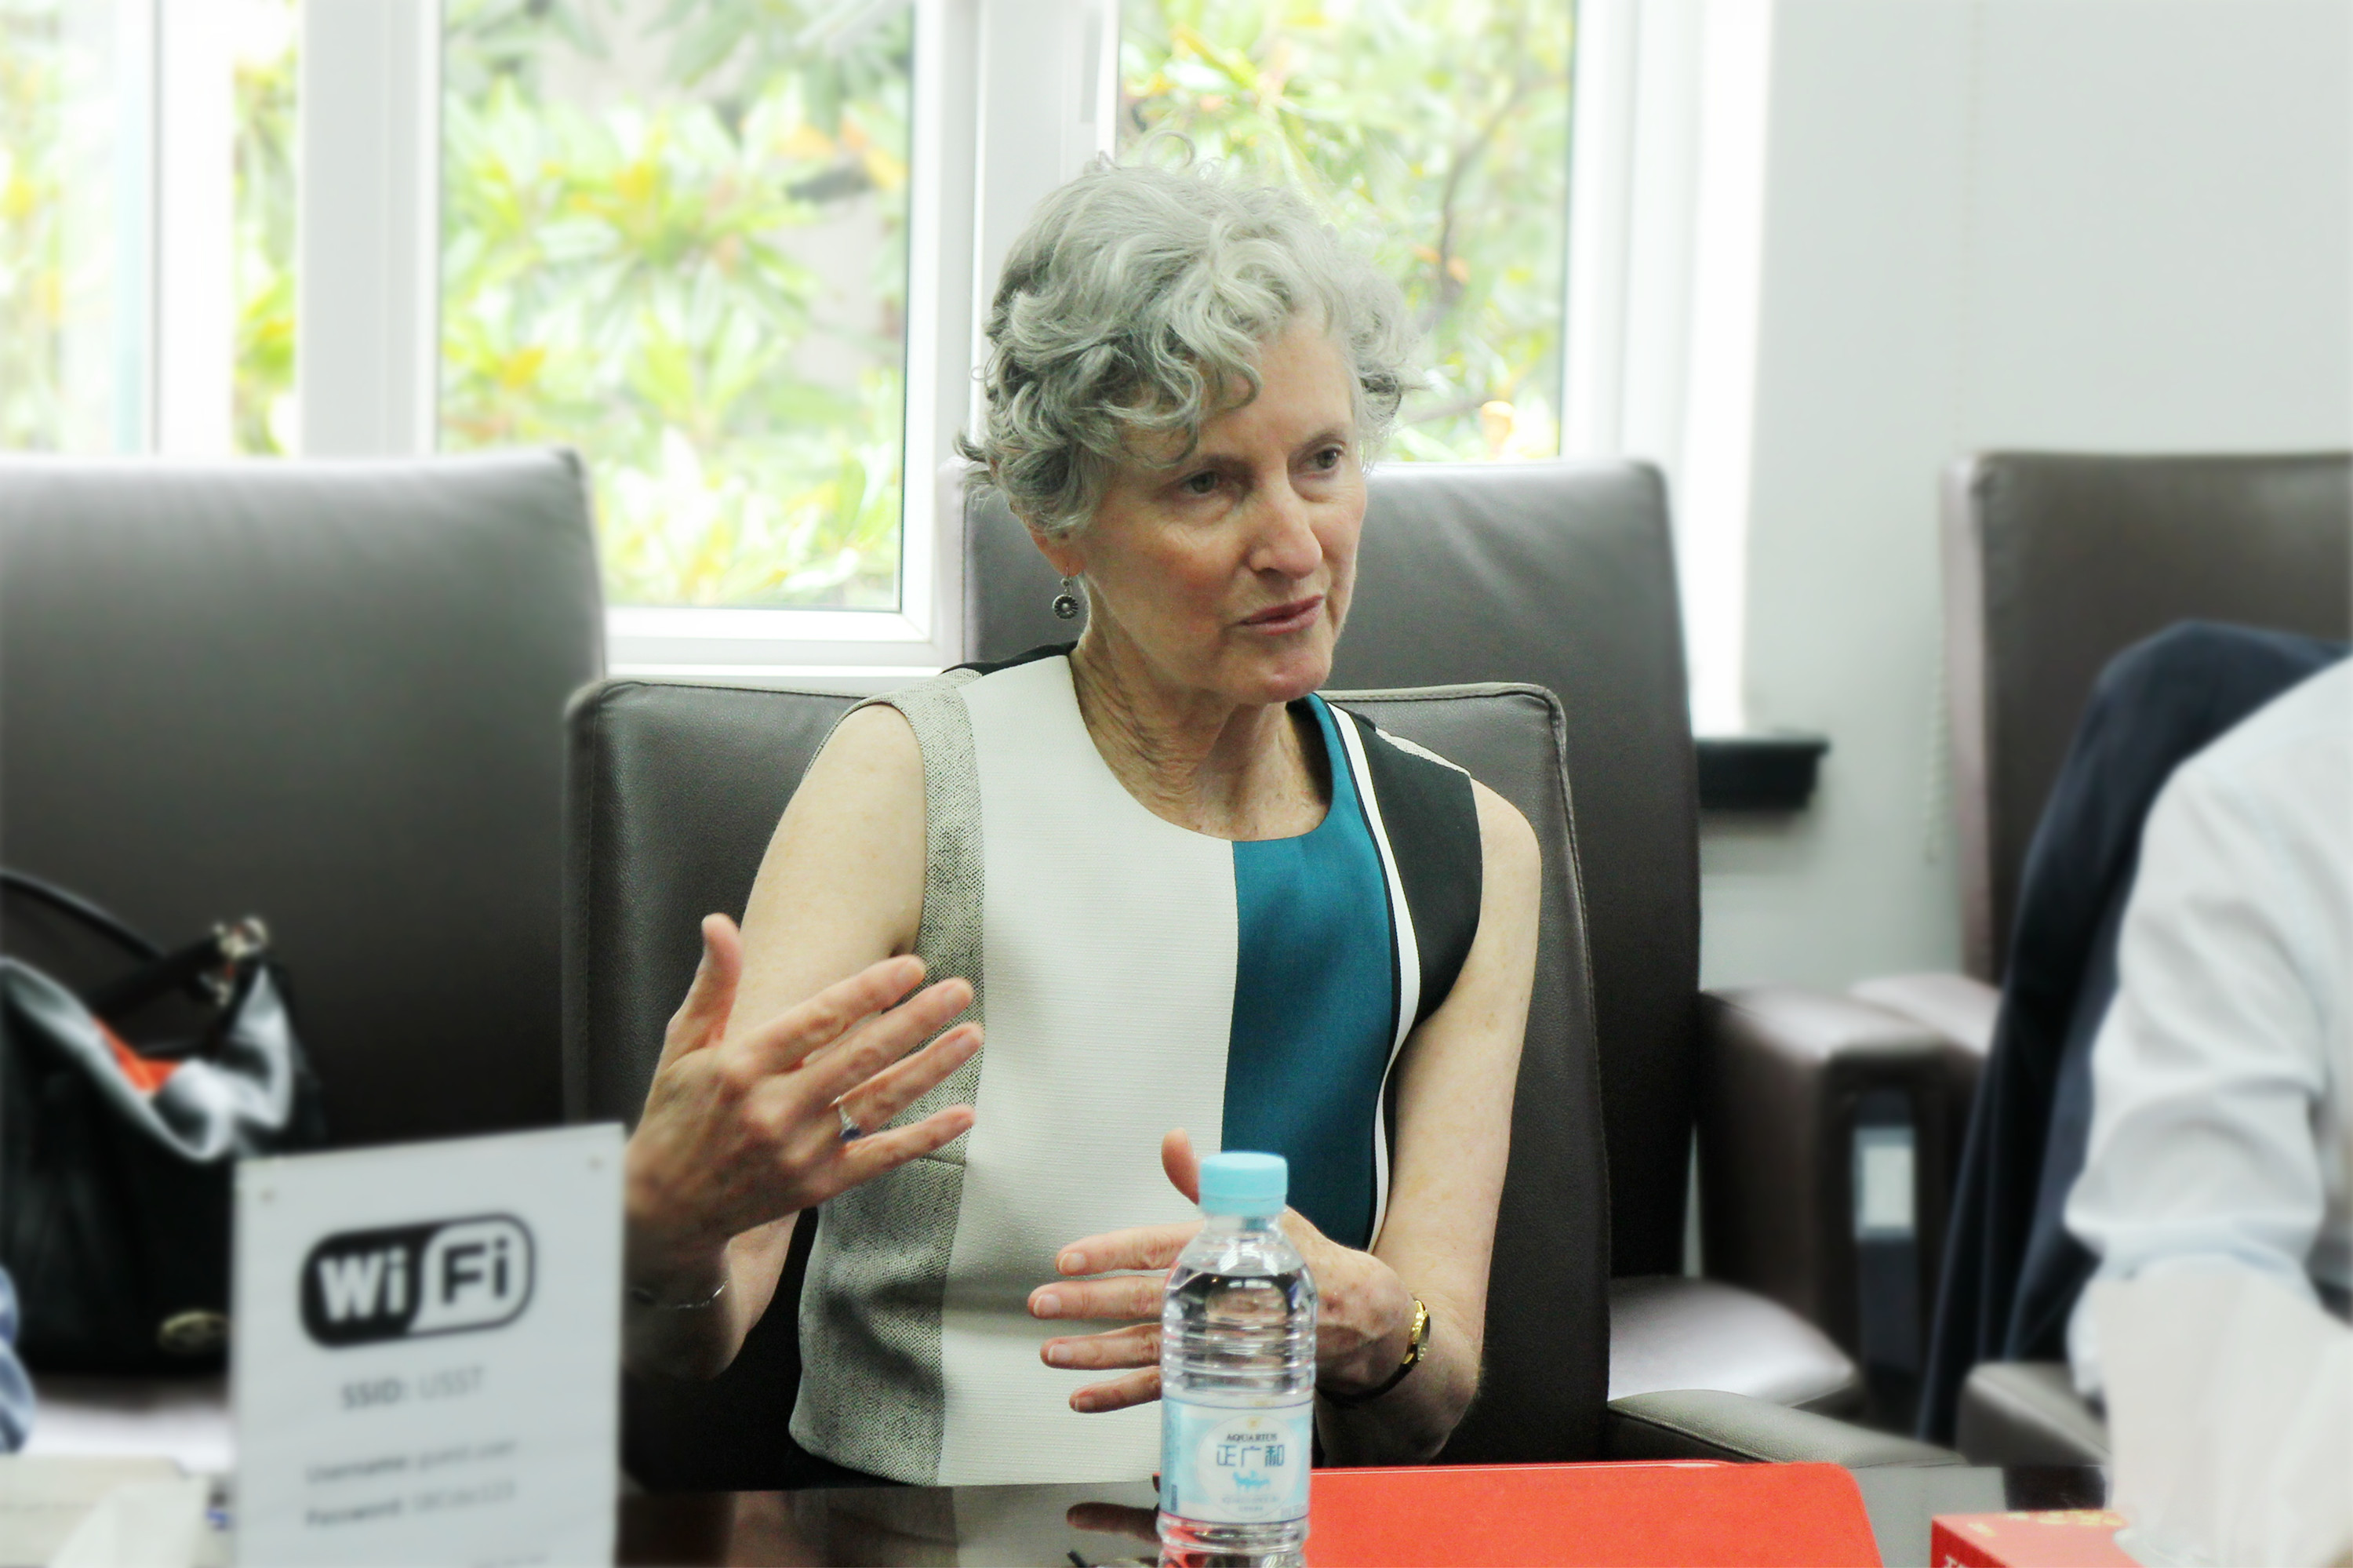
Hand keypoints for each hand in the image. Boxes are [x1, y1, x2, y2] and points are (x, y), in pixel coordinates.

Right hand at [624, 914, 979, 1291]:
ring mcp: (799, 1150)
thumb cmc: (676, 1113)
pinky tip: (964, 1114)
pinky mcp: (817, 1185)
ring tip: (971, 1035)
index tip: (912, 966)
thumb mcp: (682, 1045)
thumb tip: (719, 922)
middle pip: (860, 1056)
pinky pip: (880, 1157)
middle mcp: (774, 1108)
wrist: (665, 1209)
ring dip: (931, 1068)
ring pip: (878, 1101)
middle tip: (958, 989)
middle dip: (916, 1020)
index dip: (869, 991)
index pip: (818, 1019)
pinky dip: (925, 1137)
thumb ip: (714, 984)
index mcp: (742, 1065)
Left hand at [1029, 1129, 1418, 1411]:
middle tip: (1041, 1302)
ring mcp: (1211, 1342)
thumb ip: (1201, 1181)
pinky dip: (1120, 1396)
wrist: (1348, 1312)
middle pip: (1139, 1302)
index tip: (1069, 1258)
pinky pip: (1161, 1389)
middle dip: (1086, 1303)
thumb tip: (1173, 1139)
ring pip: (1143, 1350)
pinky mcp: (1213, 1373)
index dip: (1109, 1252)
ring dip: (1093, 1354)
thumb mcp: (1256, 1209)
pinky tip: (1083, 1397)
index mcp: (1218, 1250)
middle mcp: (1212, 1298)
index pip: (1154, 1248)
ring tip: (1049, 1351)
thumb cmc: (1296, 1256)